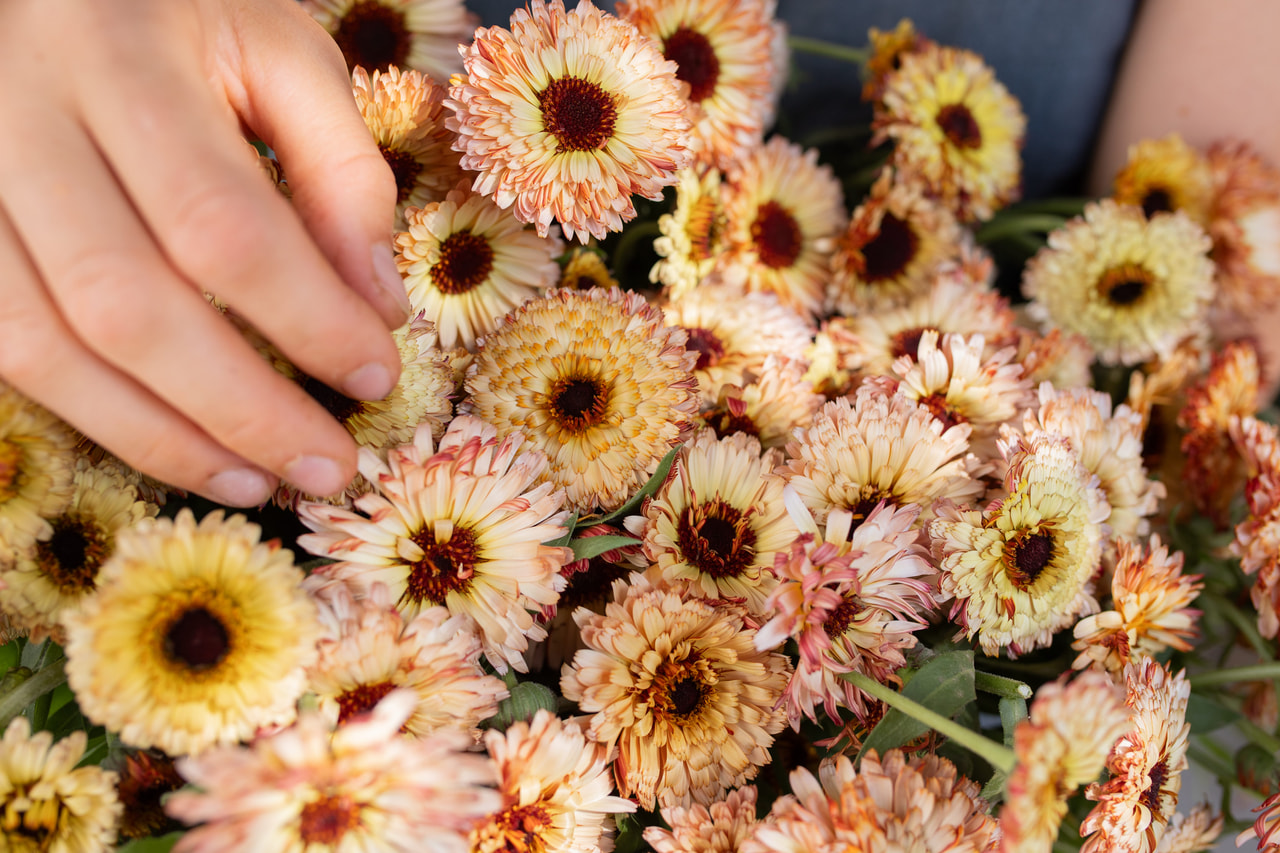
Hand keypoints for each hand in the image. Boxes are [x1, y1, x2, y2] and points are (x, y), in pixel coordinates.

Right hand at [0, 0, 408, 504]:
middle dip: (240, 407)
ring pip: (45, 343)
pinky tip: (175, 446)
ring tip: (258, 483)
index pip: (221, 223)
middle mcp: (17, 116)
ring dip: (160, 436)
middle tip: (328, 466)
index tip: (378, 377)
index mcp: (119, 56)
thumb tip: (376, 309)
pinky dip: (92, 413)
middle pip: (125, 303)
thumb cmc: (183, 13)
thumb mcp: (281, 53)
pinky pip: (3, 343)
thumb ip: (340, 172)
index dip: (306, 319)